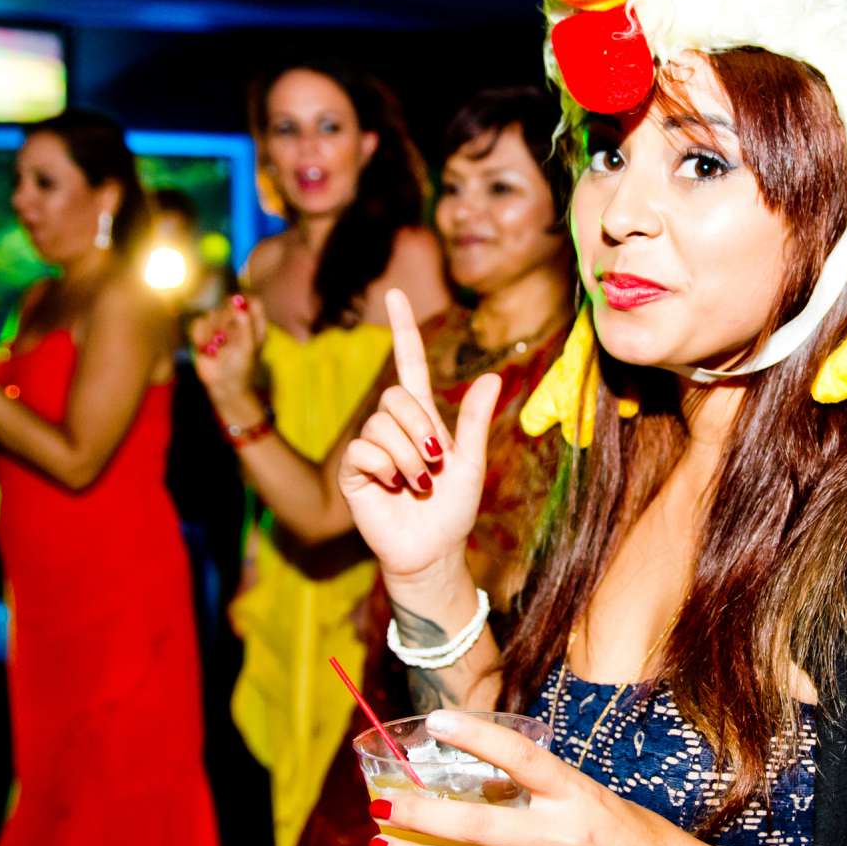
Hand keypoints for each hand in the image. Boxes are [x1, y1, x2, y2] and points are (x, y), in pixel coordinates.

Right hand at [190, 294, 264, 407]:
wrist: (223, 385)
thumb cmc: (241, 369)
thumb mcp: (247, 348)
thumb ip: (246, 326)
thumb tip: (240, 308)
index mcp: (254, 324)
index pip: (252, 301)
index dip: (244, 300)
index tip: (236, 307)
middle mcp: (238, 322)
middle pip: (229, 304)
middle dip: (224, 319)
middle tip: (223, 337)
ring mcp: (220, 326)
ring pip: (212, 314)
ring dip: (212, 331)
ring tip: (216, 348)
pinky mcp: (204, 332)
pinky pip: (198, 323)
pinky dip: (200, 336)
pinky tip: (205, 348)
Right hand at [340, 289, 501, 583]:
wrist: (432, 552)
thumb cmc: (453, 511)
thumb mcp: (472, 463)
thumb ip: (477, 422)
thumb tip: (493, 377)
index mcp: (422, 418)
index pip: (407, 363)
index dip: (402, 329)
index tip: (395, 293)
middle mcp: (392, 426)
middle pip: (395, 396)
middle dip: (420, 427)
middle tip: (434, 463)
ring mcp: (370, 448)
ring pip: (381, 424)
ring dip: (407, 456)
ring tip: (418, 483)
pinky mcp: (354, 472)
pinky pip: (365, 450)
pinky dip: (386, 469)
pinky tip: (393, 487)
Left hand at [371, 708, 716, 845]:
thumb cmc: (641, 843)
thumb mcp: (598, 802)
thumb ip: (547, 796)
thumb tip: (487, 785)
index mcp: (576, 795)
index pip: (519, 756)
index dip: (475, 737)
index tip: (436, 722)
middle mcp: (561, 835)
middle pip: (472, 823)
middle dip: (416, 813)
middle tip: (379, 803)